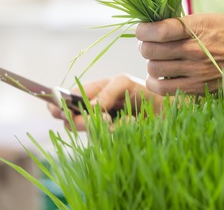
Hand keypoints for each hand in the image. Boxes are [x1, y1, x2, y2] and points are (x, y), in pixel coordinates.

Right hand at [47, 74, 161, 129]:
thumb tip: (90, 107)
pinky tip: (133, 123)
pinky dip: (121, 130)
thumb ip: (106, 92)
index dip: (59, 104)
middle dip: (81, 121)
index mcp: (93, 92)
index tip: (56, 110)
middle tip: (101, 118)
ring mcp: (102, 126)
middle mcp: (94, 111)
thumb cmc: (145, 92)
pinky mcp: (113, 139)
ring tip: (126, 118)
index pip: (69, 99)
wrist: (166, 109)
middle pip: (72, 120)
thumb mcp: (124, 83)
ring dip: (107, 126)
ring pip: (90, 132)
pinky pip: (108, 139)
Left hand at [136, 13, 223, 94]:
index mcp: (199, 29)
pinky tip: (161, 75)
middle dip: (145, 45)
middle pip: (150, 50)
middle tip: (150, 44)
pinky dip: (155, 81)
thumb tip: (155, 25)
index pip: (159, 30)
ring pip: (153, 69)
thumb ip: (185, 22)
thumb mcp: (213, 19)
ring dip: (151, 63)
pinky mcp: (196, 89)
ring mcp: (195, 72)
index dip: (143, 30)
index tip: (142, 30)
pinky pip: (162, 88)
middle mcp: (195, 51)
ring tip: (159, 59)